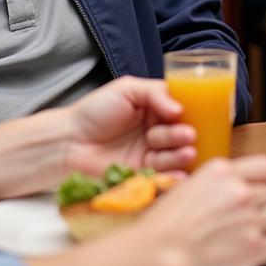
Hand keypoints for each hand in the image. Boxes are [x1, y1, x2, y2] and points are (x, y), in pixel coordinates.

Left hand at [64, 77, 196, 175]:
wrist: (69, 142)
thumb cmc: (95, 112)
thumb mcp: (126, 89)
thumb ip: (154, 93)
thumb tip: (180, 108)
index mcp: (154, 109)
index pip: (180, 110)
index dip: (189, 113)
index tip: (195, 115)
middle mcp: (155, 131)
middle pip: (179, 134)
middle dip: (185, 135)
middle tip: (188, 135)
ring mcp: (150, 154)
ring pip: (174, 155)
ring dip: (182, 154)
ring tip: (187, 152)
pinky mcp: (143, 175)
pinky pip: (164, 176)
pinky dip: (175, 176)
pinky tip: (181, 173)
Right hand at [137, 155, 265, 265]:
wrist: (160, 254)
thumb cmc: (165, 226)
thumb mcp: (190, 187)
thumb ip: (218, 185)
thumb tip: (236, 190)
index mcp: (222, 171)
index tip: (262, 190)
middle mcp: (239, 189)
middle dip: (265, 206)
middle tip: (252, 218)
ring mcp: (249, 217)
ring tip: (249, 235)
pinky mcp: (254, 245)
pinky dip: (265, 249)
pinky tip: (248, 251)